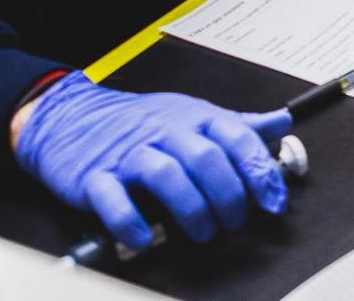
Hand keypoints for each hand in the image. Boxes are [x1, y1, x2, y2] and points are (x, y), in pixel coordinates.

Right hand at [13, 72, 291, 252]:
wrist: (71, 116)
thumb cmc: (140, 121)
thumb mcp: (193, 115)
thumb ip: (238, 125)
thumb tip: (283, 122)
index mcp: (193, 117)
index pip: (236, 138)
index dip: (259, 171)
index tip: (273, 201)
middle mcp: (164, 132)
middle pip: (205, 159)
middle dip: (228, 196)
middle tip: (233, 222)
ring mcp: (128, 154)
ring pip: (165, 175)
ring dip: (191, 209)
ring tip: (202, 232)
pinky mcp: (94, 176)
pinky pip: (112, 199)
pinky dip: (130, 222)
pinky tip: (144, 238)